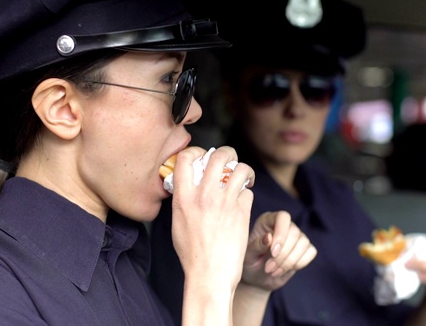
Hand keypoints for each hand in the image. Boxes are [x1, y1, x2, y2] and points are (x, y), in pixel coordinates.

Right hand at [170, 146, 255, 291]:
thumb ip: (183, 200)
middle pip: (219, 156)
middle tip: (230, 160)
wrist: (210, 274)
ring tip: (244, 178)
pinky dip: (247, 193)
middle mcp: (204, 196)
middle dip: (228, 153)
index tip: (203, 157)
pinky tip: (243, 202)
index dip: (196, 152)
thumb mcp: (178, 222)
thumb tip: (189, 185)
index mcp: (184, 197)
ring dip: (244, 170)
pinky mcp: (242, 212)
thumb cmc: (192, 253)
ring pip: (240, 169)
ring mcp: (225, 203)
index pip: (187, 158)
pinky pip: (248, 192)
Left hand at [241, 211, 316, 290]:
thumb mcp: (248, 256)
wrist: (258, 278)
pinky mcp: (305, 249)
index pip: (283, 217)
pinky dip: (299, 263)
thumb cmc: (250, 263)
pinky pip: (311, 252)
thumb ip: (256, 245)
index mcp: (268, 220)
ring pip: (304, 243)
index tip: (273, 253)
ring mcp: (296, 236)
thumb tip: (269, 237)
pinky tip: (286, 269)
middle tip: (269, 268)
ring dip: (289, 261)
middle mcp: (284, 225)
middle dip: (283, 254)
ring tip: (274, 271)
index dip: (281, 234)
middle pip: (295, 232)